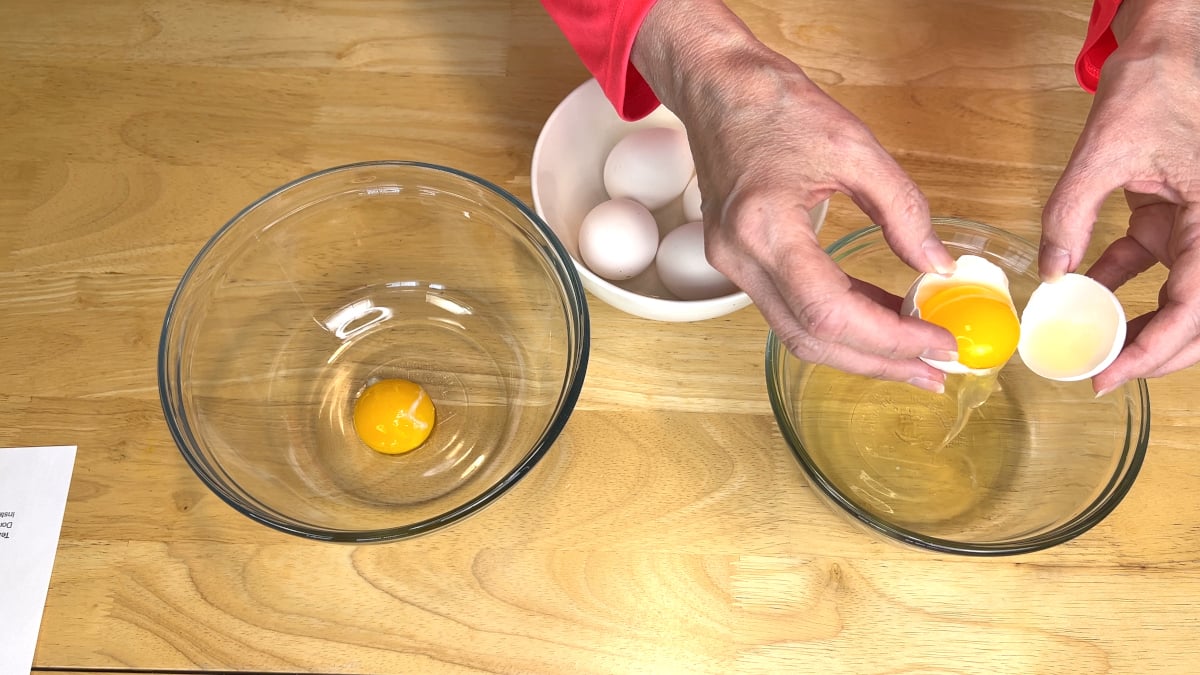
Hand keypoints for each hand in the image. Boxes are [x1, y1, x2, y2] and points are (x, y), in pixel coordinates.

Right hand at [632, 0, 957, 391]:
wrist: (717, 87)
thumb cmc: (776, 104)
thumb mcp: (856, 148)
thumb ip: (902, 211)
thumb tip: (937, 265)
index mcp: (765, 228)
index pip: (830, 313)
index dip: (889, 339)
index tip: (939, 343)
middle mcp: (739, 258)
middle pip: (810, 340)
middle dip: (877, 362)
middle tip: (934, 371)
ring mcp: (731, 265)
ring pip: (797, 334)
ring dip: (858, 350)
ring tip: (914, 353)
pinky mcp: (737, 261)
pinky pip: (789, 309)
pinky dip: (836, 323)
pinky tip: (879, 318)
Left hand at [1040, 0, 1199, 394]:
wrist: (1170, 46)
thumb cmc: (1156, 83)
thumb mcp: (1103, 150)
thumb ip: (1070, 213)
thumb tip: (1050, 274)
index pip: (1195, 306)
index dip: (1155, 351)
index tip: (1112, 375)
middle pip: (1197, 315)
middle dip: (1154, 353)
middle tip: (1103, 376)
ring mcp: (1195, 225)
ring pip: (1177, 296)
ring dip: (1139, 327)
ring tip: (1092, 348)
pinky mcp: (1171, 215)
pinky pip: (1150, 264)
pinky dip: (1118, 286)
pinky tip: (1081, 299)